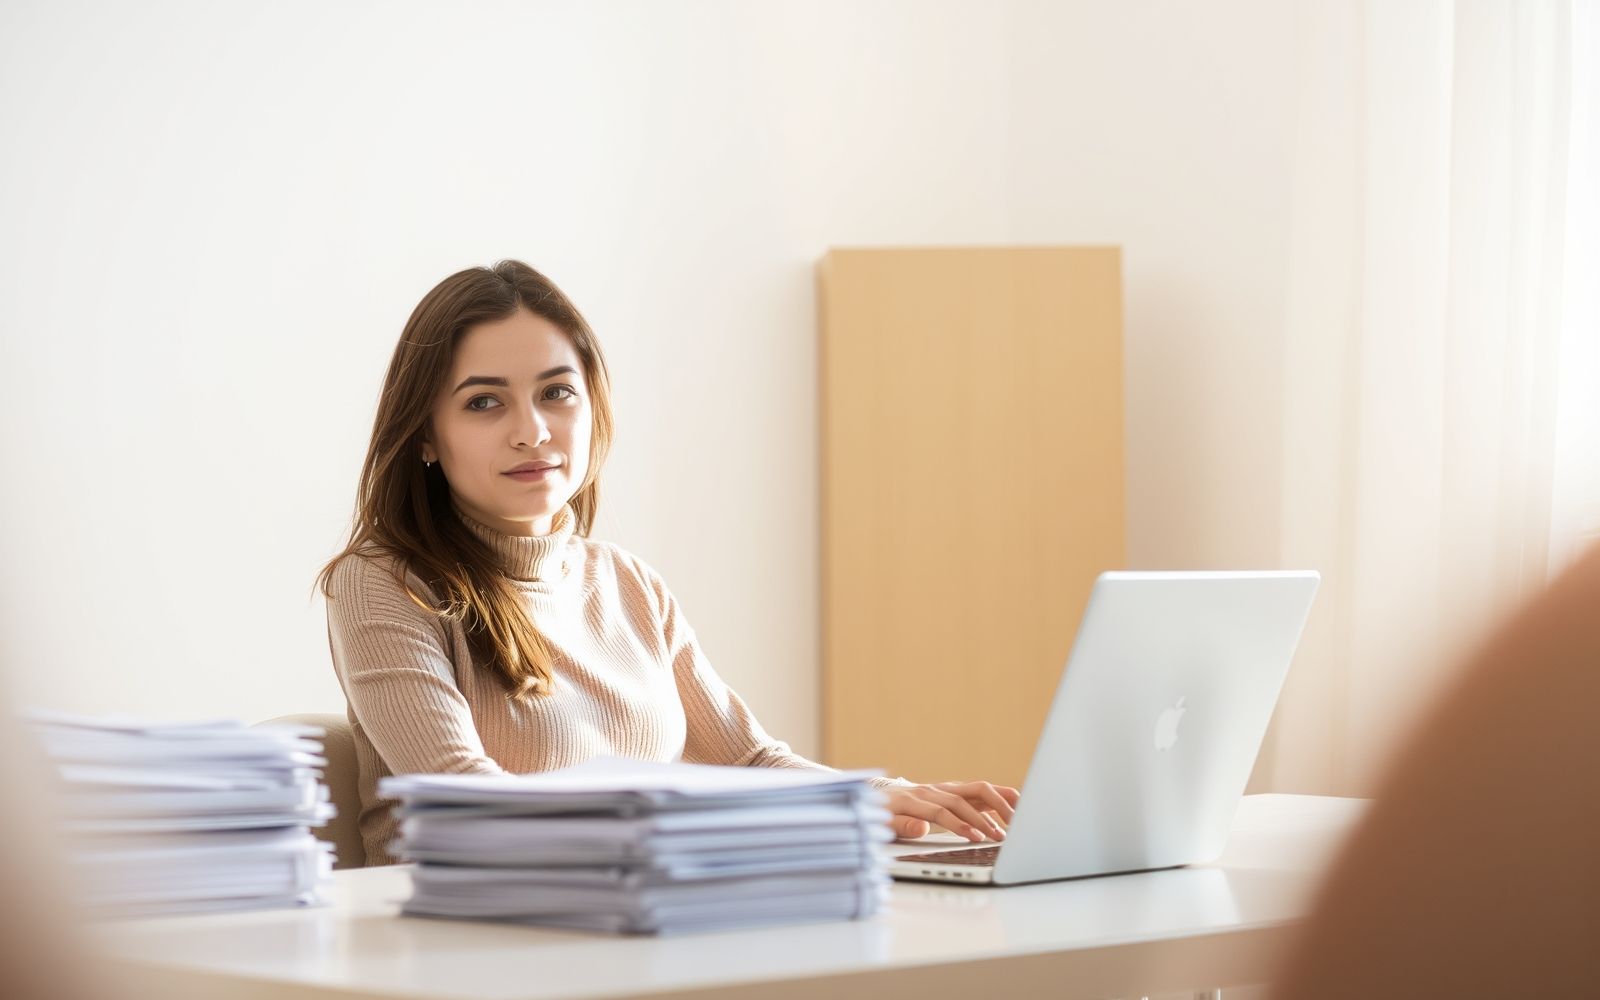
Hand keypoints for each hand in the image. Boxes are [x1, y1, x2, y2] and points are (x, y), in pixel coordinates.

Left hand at [884, 780, 1019, 841]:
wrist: (879, 796)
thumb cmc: (881, 814)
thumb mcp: (883, 823)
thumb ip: (902, 825)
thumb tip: (921, 828)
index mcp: (914, 799)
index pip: (941, 811)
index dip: (959, 825)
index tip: (976, 839)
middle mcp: (933, 789)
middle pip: (964, 798)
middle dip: (984, 818)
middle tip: (1000, 836)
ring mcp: (946, 788)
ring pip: (978, 789)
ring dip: (998, 804)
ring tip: (1017, 822)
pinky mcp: (955, 790)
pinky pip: (980, 791)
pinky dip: (999, 797)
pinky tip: (1015, 809)